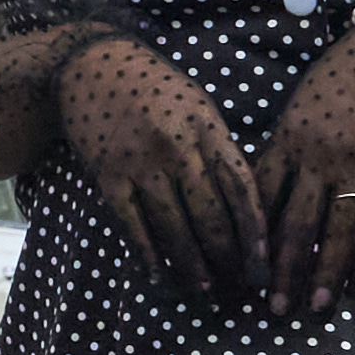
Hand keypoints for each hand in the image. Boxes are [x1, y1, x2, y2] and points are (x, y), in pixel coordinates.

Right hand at [0, 11, 267, 303]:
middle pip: (209, 214)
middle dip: (226, 257)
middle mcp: (177, 148)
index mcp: (207, 128)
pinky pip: (132, 224)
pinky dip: (147, 255)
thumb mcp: (197, 106)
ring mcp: (141, 164)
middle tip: (238, 286)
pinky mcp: (108, 175)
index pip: (240, 187)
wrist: (90, 64)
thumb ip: (218, 148)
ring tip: (204, 291)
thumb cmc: (153, 86)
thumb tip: (243, 200)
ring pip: (173, 227)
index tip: (264, 260)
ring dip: (190, 265)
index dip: (254, 228)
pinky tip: (157, 276)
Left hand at [252, 1, 354, 318]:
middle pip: (294, 223)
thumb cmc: (344, 75)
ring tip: (316, 306)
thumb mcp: (300, 105)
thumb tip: (261, 194)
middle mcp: (318, 155)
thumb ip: (283, 148)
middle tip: (271, 309)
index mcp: (288, 138)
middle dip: (281, 271)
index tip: (236, 270)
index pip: (259, 197)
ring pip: (337, 228)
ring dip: (325, 272)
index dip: (247, 236)